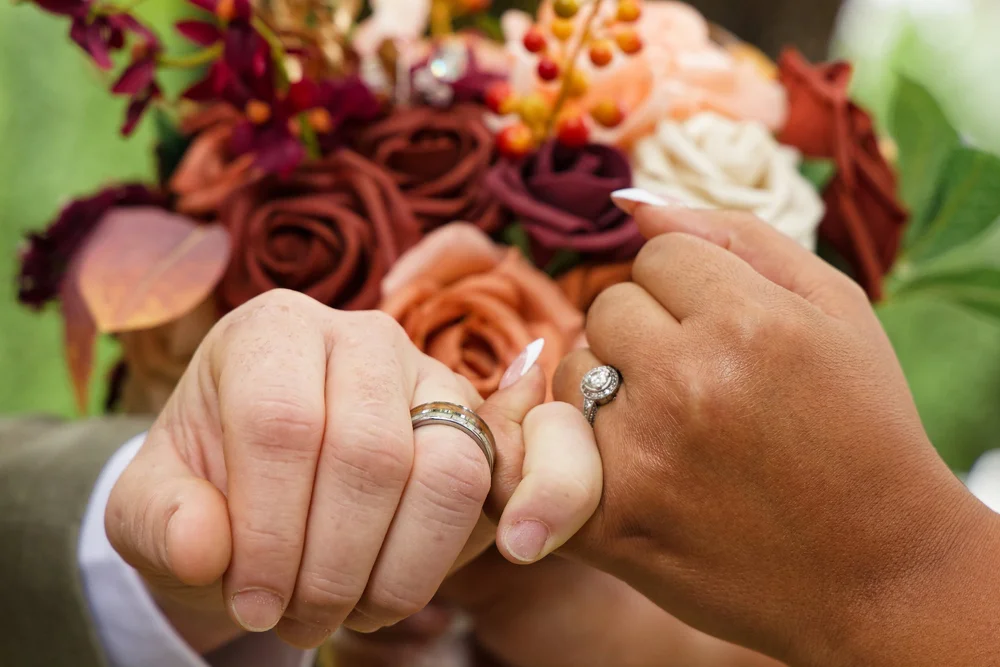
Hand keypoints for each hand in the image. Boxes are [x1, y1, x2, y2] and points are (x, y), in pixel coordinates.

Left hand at [104, 289, 599, 652]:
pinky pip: (492, 489)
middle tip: (298, 622)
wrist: (269, 492)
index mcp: (273, 331)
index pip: (282, 422)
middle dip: (334, 564)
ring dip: (398, 569)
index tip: (253, 605)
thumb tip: (204, 547)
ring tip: (346, 611)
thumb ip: (160, 522)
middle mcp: (362, 337)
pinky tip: (392, 590)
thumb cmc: (211, 491)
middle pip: (368, 453)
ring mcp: (430, 376)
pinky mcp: (478, 426)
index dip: (270, 531)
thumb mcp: (151, 511)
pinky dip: (445, 558)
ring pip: (447, 471)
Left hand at [551, 204, 999, 666]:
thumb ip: (735, 236)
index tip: (729, 332)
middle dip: (648, 334)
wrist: (877, 569)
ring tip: (679, 429)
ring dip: (611, 387)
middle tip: (705, 382)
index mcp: (749, 321)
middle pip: (608, 306)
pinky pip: (546, 441)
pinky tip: (635, 461)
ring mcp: (640, 454)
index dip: (691, 290)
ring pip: (572, 368)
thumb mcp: (836, 309)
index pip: (655, 254)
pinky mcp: (606, 519)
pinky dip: (579, 445)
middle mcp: (686, 382)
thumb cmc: (861, 427)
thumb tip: (630, 201)